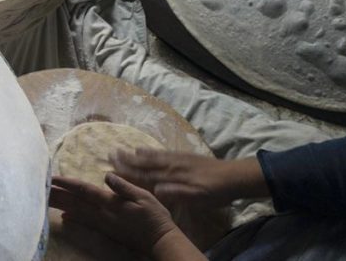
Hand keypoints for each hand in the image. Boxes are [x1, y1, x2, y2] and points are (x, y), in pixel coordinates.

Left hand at [50, 173, 186, 256]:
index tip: (50, 177)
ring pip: (76, 212)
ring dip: (60, 205)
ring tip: (45, 199)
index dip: (66, 183)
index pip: (83, 190)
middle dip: (56, 194)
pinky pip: (85, 225)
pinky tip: (63, 216)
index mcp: (110, 202)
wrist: (160, 242)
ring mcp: (103, 224)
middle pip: (74, 201)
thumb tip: (107, 175)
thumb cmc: (155, 217)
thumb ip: (124, 187)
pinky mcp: (106, 232)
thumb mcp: (144, 197)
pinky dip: (73, 220)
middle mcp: (102, 213)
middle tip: (37, 187)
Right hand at [110, 149, 268, 207]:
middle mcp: (170, 166)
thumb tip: (154, 189)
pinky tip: (145, 149)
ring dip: (135, 154)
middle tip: (110, 153)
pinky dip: (149, 151)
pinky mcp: (183, 157)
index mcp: (171, 177)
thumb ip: (176, 193)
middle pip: (144, 163)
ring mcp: (176, 160)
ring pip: (151, 156)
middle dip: (126, 159)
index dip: (128, 171)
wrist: (234, 176)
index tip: (111, 167)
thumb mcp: (197, 197)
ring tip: (122, 149)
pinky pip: (161, 152)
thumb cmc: (215, 192)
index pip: (145, 175)